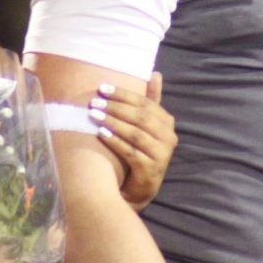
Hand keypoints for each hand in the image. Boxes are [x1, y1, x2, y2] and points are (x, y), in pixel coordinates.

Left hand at [93, 72, 177, 209]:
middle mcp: (169, 138)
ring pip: (135, 133)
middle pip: (140, 117)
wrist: (139, 188)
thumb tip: (155, 73)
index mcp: (167, 123)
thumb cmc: (141, 151)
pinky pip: (130, 151)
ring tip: (94, 115)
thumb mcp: (147, 126)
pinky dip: (115, 141)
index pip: (145, 103)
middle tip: (95, 101)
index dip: (123, 94)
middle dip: (115, 107)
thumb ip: (151, 100)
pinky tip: (101, 134)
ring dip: (113, 122)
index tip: (102, 88)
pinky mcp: (151, 169)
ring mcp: (162, 155)